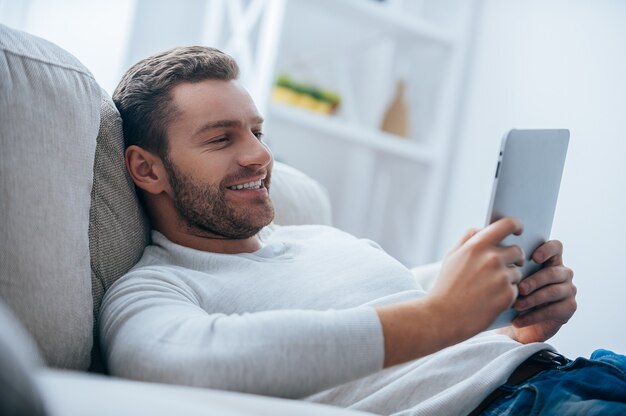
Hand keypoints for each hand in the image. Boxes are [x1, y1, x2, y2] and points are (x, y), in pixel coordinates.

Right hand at [429, 217, 525, 340]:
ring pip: (517, 272)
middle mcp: (492, 258)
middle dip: (512, 259)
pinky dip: (507, 294)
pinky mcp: (507, 295)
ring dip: (508, 278)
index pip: (508, 224)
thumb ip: (468, 238)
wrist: (443, 316)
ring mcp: (501, 277)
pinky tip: (490, 299)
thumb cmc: (446, 286)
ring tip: (487, 288)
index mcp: (477, 245)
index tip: (518, 231)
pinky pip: (516, 289)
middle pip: (517, 251)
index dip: (516, 225)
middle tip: (500, 269)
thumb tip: (484, 229)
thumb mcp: (452, 256)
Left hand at [499, 240, 576, 343]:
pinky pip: (553, 310)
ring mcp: (569, 290)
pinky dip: (533, 316)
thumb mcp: (512, 279)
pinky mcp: (569, 308)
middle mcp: (563, 273)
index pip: (556, 247)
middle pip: (552, 272)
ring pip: (553, 291)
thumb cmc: (514, 295)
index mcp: (550, 260)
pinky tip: (518, 320)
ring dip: (532, 299)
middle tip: (519, 289)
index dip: (547, 250)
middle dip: (534, 281)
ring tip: (516, 306)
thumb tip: (501, 257)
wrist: (519, 325)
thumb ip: (512, 265)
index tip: (533, 258)